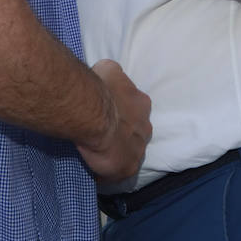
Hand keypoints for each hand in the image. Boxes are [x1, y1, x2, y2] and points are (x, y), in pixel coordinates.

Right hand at [77, 59, 151, 183]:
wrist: (95, 117)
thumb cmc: (101, 90)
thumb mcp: (108, 69)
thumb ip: (112, 72)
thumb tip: (110, 73)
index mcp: (142, 103)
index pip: (135, 107)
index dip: (122, 111)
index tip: (109, 112)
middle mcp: (145, 127)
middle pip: (135, 131)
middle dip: (122, 133)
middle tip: (104, 134)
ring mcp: (138, 150)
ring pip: (128, 152)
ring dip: (116, 152)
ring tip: (98, 153)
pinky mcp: (127, 168)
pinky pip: (117, 171)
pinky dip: (107, 171)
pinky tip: (94, 169)